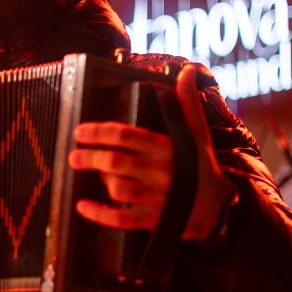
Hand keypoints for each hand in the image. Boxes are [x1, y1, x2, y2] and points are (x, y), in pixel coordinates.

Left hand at [68, 64, 233, 240]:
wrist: (218, 206)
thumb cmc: (201, 165)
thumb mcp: (196, 133)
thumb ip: (186, 102)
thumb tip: (188, 71)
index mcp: (167, 148)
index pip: (126, 135)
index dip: (99, 132)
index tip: (79, 132)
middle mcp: (161, 172)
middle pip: (116, 163)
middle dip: (90, 158)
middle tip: (73, 156)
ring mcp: (157, 198)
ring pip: (118, 190)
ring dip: (101, 181)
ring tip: (93, 175)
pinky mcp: (155, 220)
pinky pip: (122, 219)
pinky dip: (100, 214)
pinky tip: (83, 206)